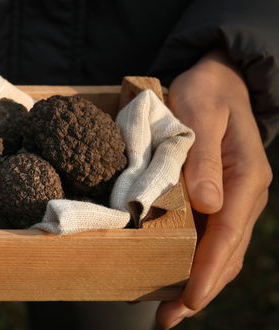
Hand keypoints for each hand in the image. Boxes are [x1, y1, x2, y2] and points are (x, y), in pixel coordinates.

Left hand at [155, 50, 272, 327]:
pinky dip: (198, 260)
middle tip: (169, 318)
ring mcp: (234, 197)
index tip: (189, 298)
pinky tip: (177, 273)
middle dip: (201, 288)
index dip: (207, 268)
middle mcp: (245, 194)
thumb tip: (209, 205)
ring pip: (222, 250)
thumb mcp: (201, 114)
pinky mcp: (221, 195)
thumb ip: (204, 158)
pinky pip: (214, 236)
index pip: (227, 234)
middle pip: (227, 252)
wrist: (219, 79)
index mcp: (246, 178)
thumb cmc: (207, 92)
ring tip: (171, 309)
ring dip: (199, 281)